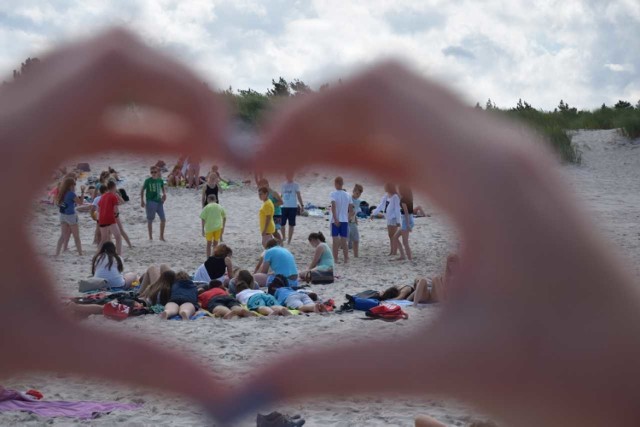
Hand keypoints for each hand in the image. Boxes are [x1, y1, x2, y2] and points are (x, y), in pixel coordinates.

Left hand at [0, 28, 231, 419]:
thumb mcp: (40, 344)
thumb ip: (136, 362)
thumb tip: (222, 397)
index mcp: (6, 154)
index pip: (113, 69)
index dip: (187, 91)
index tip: (227, 148)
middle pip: (108, 53)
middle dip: (181, 88)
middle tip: (223, 143)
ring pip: (91, 67)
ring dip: (156, 96)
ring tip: (201, 142)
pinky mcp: (4, 133)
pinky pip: (76, 100)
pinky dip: (129, 117)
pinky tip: (163, 150)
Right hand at [242, 62, 639, 425]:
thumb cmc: (567, 373)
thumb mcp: (447, 370)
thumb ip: (342, 370)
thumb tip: (252, 389)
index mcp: (485, 174)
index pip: (379, 90)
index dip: (307, 112)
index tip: (259, 161)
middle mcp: (497, 149)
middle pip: (388, 89)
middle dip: (317, 115)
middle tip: (263, 163)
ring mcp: (504, 161)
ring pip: (406, 112)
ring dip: (343, 129)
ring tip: (287, 165)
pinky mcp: (504, 182)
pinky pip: (425, 143)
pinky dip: (374, 148)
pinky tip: (343, 172)